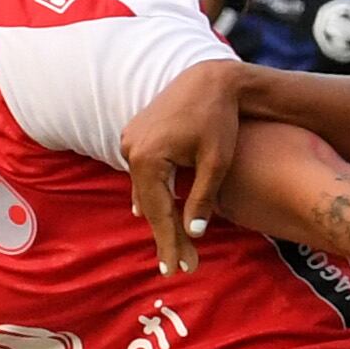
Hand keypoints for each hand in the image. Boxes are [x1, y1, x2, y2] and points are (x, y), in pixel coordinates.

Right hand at [121, 61, 246, 274]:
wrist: (211, 79)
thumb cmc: (219, 119)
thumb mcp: (216, 162)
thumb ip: (202, 198)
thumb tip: (195, 233)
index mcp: (148, 157)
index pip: (159, 212)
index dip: (171, 242)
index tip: (179, 269)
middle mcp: (131, 149)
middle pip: (149, 206)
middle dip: (166, 237)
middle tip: (179, 268)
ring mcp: (130, 141)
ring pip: (145, 191)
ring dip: (160, 218)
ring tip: (172, 249)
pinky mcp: (136, 137)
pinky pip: (144, 175)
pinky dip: (154, 196)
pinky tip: (155, 215)